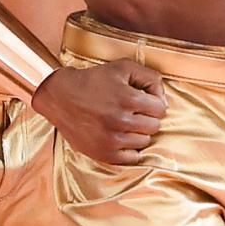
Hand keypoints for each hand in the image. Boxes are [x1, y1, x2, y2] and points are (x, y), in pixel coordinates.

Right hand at [36, 59, 165, 164]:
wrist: (60, 97)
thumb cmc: (93, 80)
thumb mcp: (123, 68)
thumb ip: (150, 78)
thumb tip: (163, 99)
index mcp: (128, 99)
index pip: (161, 109)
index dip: (154, 103)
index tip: (143, 100)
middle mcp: (121, 121)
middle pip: (154, 126)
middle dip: (147, 117)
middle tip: (133, 111)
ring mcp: (112, 139)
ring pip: (144, 141)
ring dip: (138, 132)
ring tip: (124, 122)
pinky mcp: (103, 153)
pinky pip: (132, 157)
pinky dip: (129, 148)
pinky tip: (120, 136)